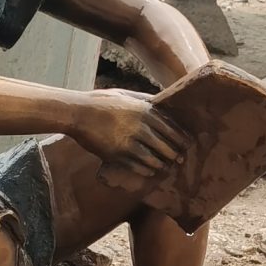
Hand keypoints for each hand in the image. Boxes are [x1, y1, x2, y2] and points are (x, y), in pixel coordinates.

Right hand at [69, 89, 187, 181]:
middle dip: (174, 154)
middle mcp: (140, 127)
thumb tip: (161, 104)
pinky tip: (150, 170)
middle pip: (166, 146)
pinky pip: (138, 167)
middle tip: (179, 159)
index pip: (171, 128)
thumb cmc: (102, 102)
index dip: (181, 139)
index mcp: (145, 111)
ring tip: (165, 166)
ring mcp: (129, 143)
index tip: (187, 144)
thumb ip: (145, 100)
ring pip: (154, 159)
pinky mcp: (118, 155)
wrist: (78, 113)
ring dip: (162, 165)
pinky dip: (147, 170)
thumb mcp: (126, 95)